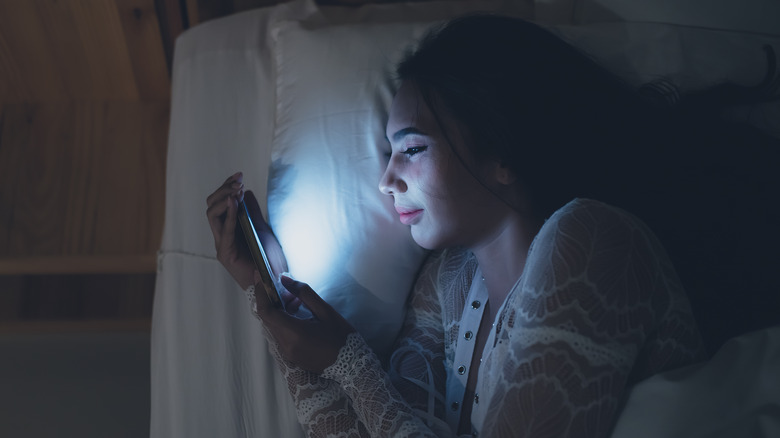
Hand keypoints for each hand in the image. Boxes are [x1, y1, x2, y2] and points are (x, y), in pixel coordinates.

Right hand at [206, 172, 287, 288]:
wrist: (276, 284)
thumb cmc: (270, 260)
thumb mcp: (262, 229)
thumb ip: (252, 212)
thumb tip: (245, 192)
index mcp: (229, 231)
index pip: (219, 204)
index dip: (226, 188)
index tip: (238, 175)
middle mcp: (222, 237)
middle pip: (211, 207)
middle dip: (223, 190)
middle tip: (238, 180)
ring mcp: (222, 245)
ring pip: (212, 215)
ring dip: (224, 198)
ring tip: (236, 189)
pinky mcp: (226, 254)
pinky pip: (224, 230)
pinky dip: (229, 214)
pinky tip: (235, 202)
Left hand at [255, 274, 355, 373]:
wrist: (352, 365)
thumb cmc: (341, 337)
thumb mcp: (326, 311)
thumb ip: (304, 293)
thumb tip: (284, 279)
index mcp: (294, 332)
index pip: (266, 311)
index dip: (261, 293)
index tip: (261, 277)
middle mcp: (286, 345)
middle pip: (267, 318)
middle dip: (272, 300)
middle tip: (285, 288)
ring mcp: (287, 353)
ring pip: (273, 326)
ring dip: (279, 311)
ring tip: (296, 302)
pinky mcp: (291, 357)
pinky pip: (280, 336)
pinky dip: (283, 322)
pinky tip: (298, 316)